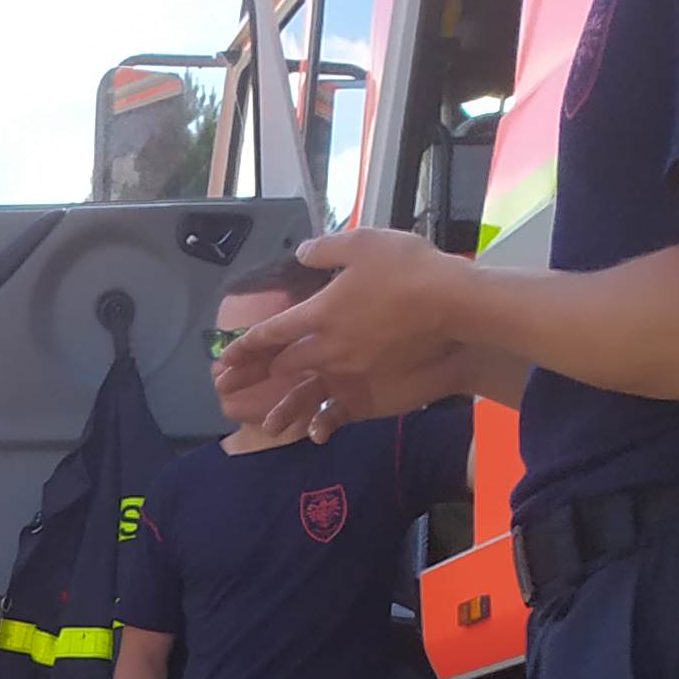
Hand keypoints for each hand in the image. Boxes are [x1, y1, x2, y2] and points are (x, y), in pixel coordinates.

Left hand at [212, 229, 472, 440]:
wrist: (454, 308)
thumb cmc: (410, 269)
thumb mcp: (363, 243)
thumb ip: (326, 249)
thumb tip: (303, 253)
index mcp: (319, 313)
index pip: (271, 332)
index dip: (245, 345)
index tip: (225, 357)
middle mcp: (326, 348)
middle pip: (282, 364)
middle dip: (252, 374)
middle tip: (228, 386)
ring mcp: (348, 374)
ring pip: (305, 394)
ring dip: (282, 409)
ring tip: (265, 426)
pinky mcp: (371, 392)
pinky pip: (342, 413)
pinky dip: (326, 424)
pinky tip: (316, 434)